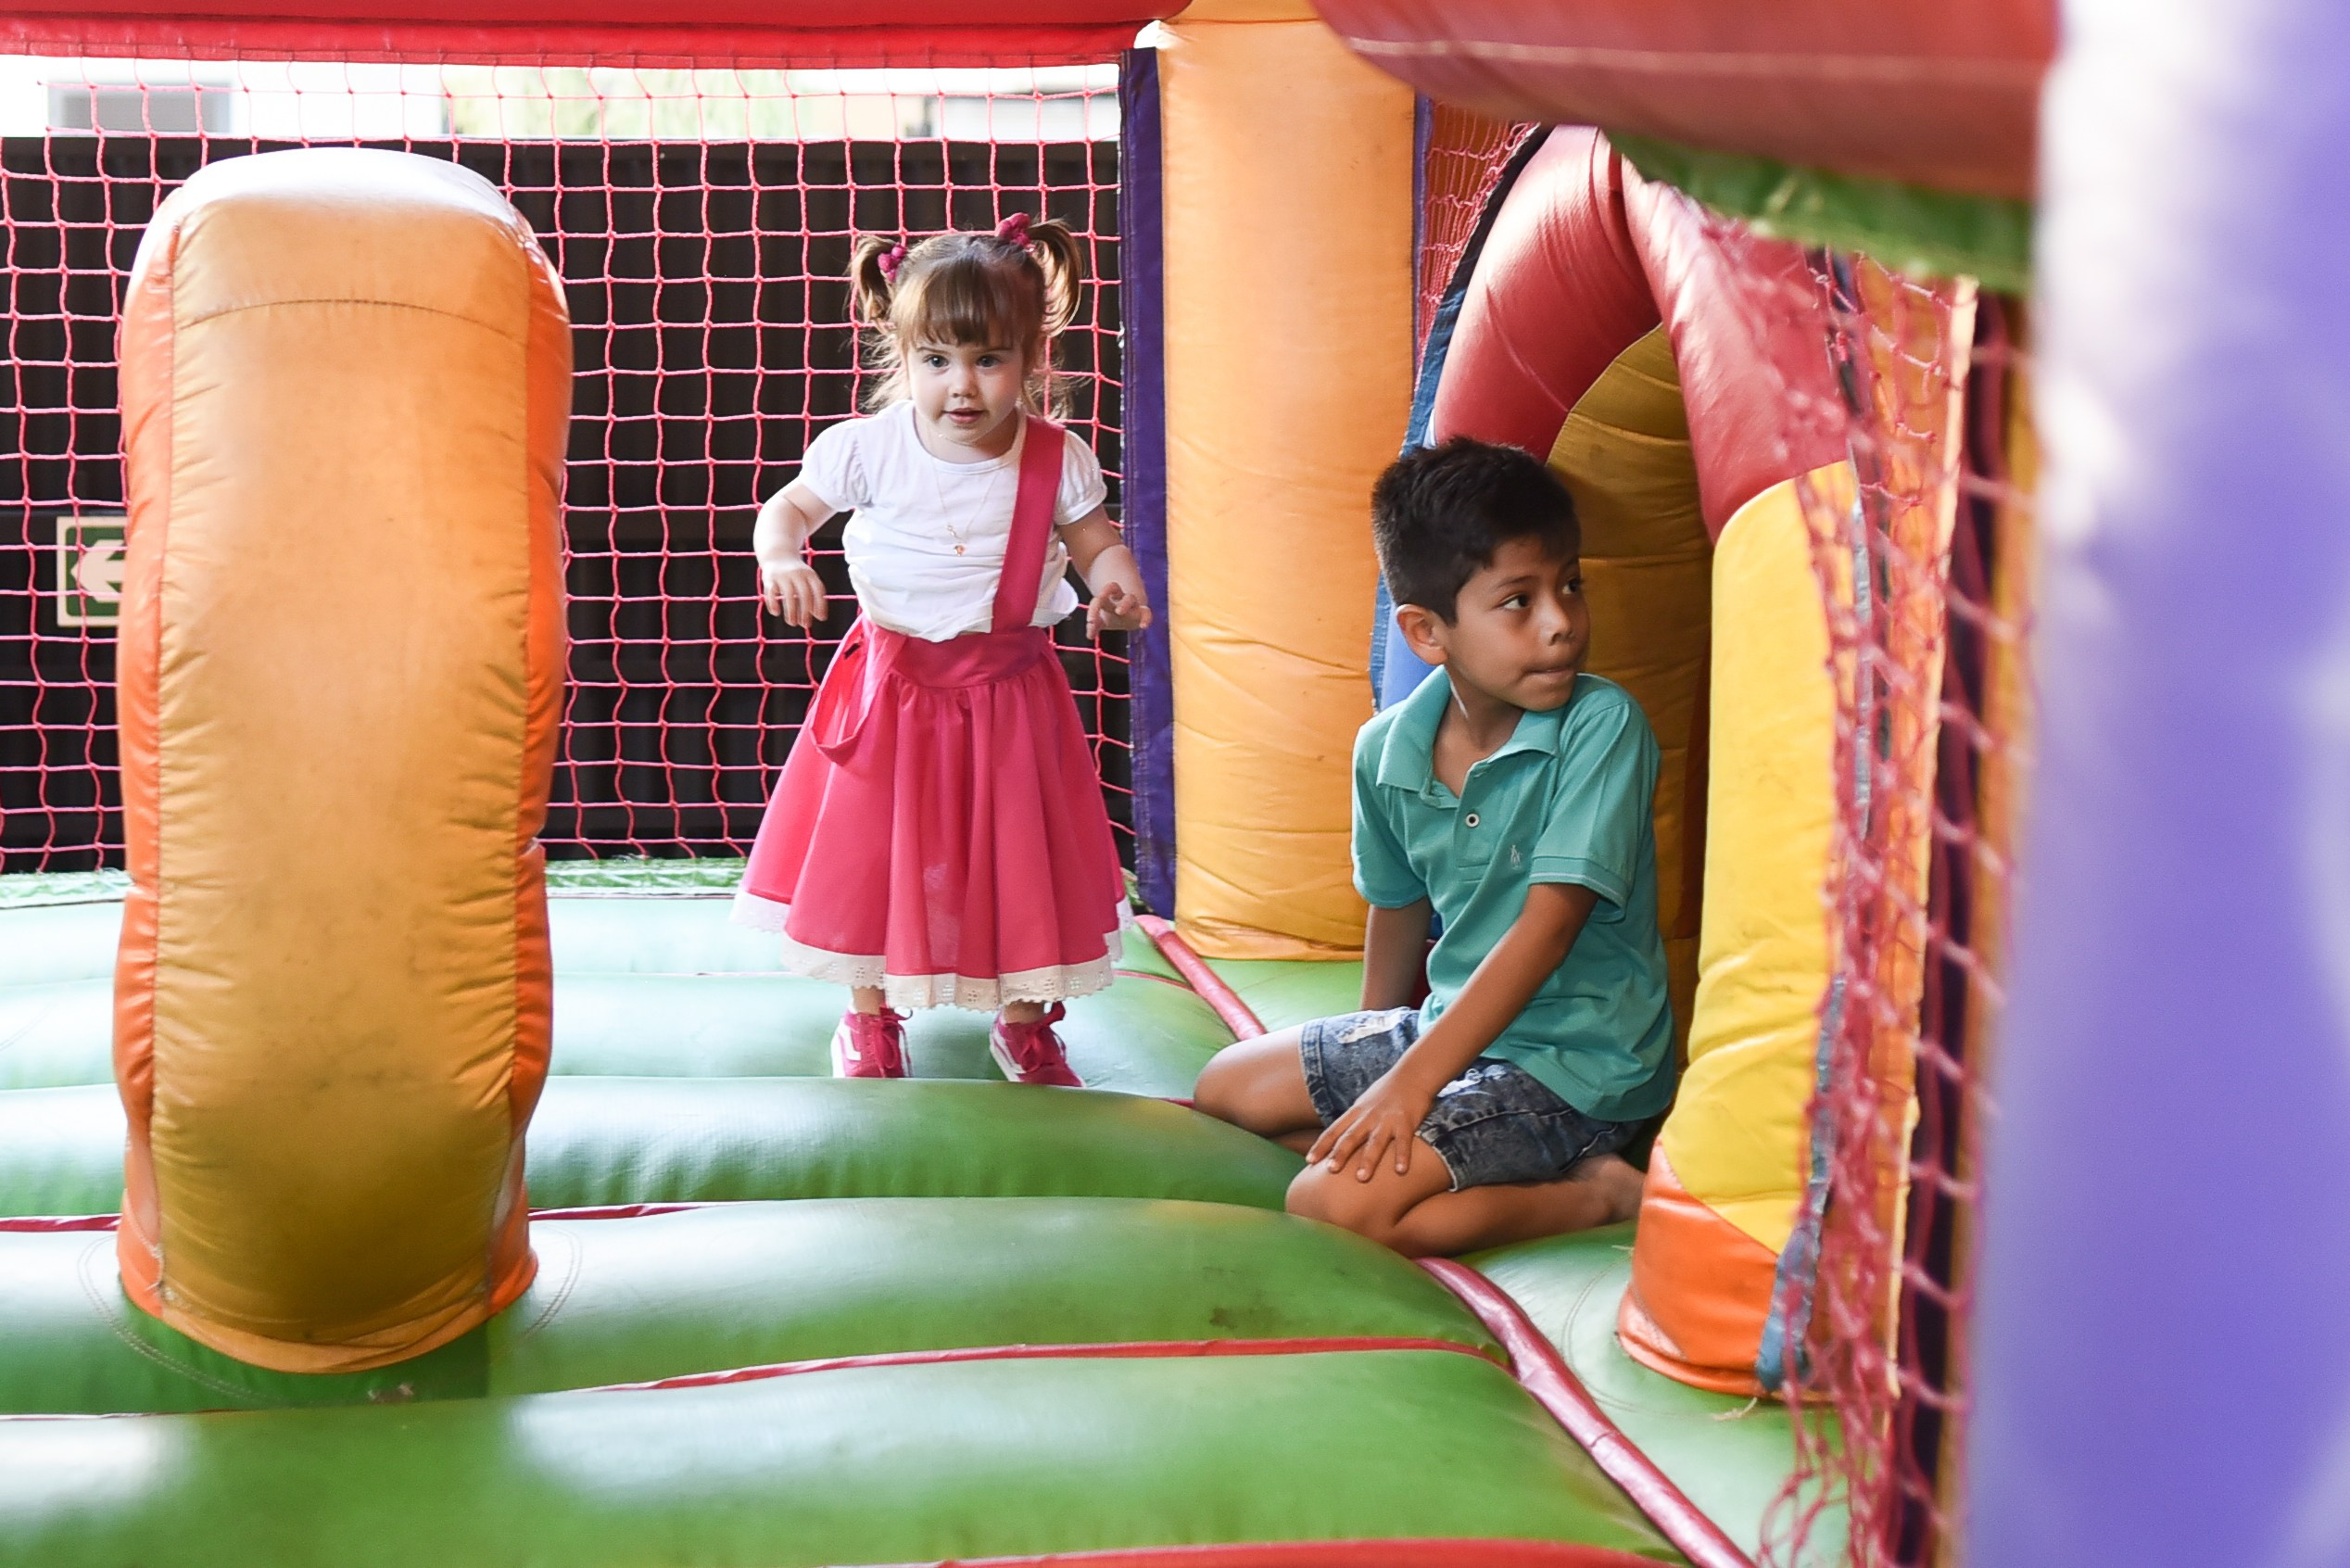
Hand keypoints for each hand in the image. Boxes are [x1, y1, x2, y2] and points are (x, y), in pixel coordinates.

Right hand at [759, 559, 828, 626]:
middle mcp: (797, 573)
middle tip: (805, 625)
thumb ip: (813, 596)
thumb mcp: (807, 580)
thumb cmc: (796, 573)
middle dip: (805, 611)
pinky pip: (771, 592)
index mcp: (809, 574)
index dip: (821, 604)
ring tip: (792, 623)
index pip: (818, 589)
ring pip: (788, 595)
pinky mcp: (769, 578)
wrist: (777, 554)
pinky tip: (776, 613)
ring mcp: (783, 575)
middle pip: (804, 594)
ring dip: (791, 611)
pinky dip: (773, 603)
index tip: (821, 618)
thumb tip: (820, 616)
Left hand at [1086, 581, 1151, 637]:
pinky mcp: (1143, 612)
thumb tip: (1089, 636)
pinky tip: (1143, 626)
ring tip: (1118, 611)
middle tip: (1099, 605)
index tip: (1090, 622)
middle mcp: (1118, 596)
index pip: (1099, 598)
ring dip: (1123, 603)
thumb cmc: (1112, 614)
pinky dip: (1146, 618)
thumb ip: (1094, 625)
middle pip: (1113, 588)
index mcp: (1107, 596)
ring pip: (1129, 597)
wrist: (1130, 614)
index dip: (1094, 609)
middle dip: (1105, 593)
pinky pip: (1146, 613)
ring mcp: (1132, 603)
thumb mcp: (1101, 619)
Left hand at [1308, 1067, 1436, 1181]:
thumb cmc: (1386, 1094)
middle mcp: (1368, 1116)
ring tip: (1361, 1178)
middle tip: (1330, 1170)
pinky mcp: (1406, 1122)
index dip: (1321, 1146)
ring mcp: (1387, 1119)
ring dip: (1368, 1160)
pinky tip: (1400, 1171)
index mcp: (1355, 1113)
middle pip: (1351, 1136)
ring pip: (1375, 1141)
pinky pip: (1403, 1141)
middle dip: (1339, 1153)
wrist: (1412, 1074)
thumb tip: (1334, 1143)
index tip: (1309, 1161)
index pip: (1334, 1131)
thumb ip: (1351, 1123)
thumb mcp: (1363, 1105)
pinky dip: (1402, 1155)